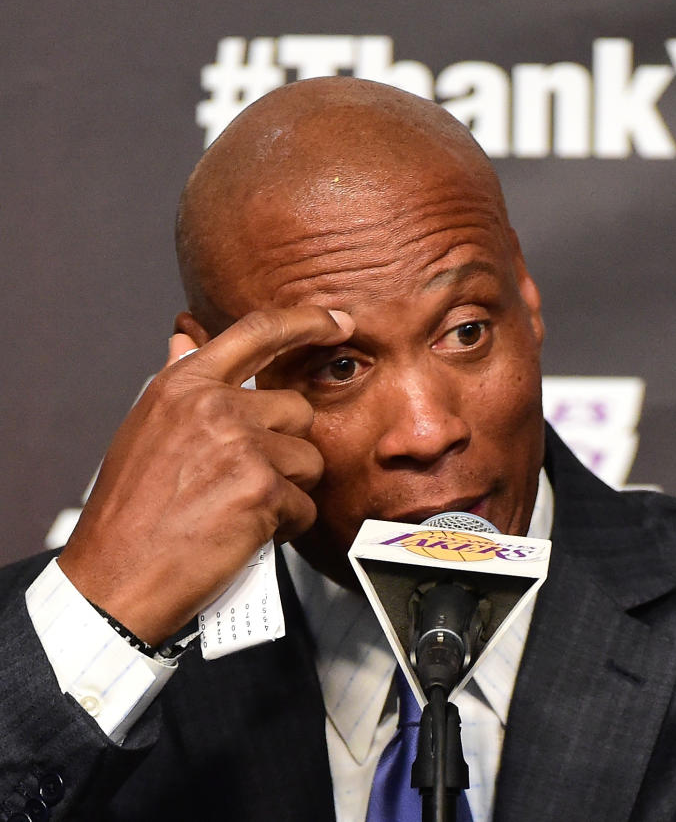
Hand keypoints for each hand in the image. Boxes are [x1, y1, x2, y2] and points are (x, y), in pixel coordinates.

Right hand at [58, 306, 354, 644]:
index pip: (257, 331)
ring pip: (309, 460)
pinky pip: (306, 504)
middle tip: (250, 481)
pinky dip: (286, 527)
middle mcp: (214, 407)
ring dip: (289, 490)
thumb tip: (185, 341)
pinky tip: (247, 534)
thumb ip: (179, 384)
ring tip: (242, 509)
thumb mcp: (145, 430)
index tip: (338, 321)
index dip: (306, 321)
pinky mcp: (263, 490)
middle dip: (288, 448)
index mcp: (184, 386)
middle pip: (298, 409)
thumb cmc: (130, 511)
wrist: (114, 578)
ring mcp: (241, 446)